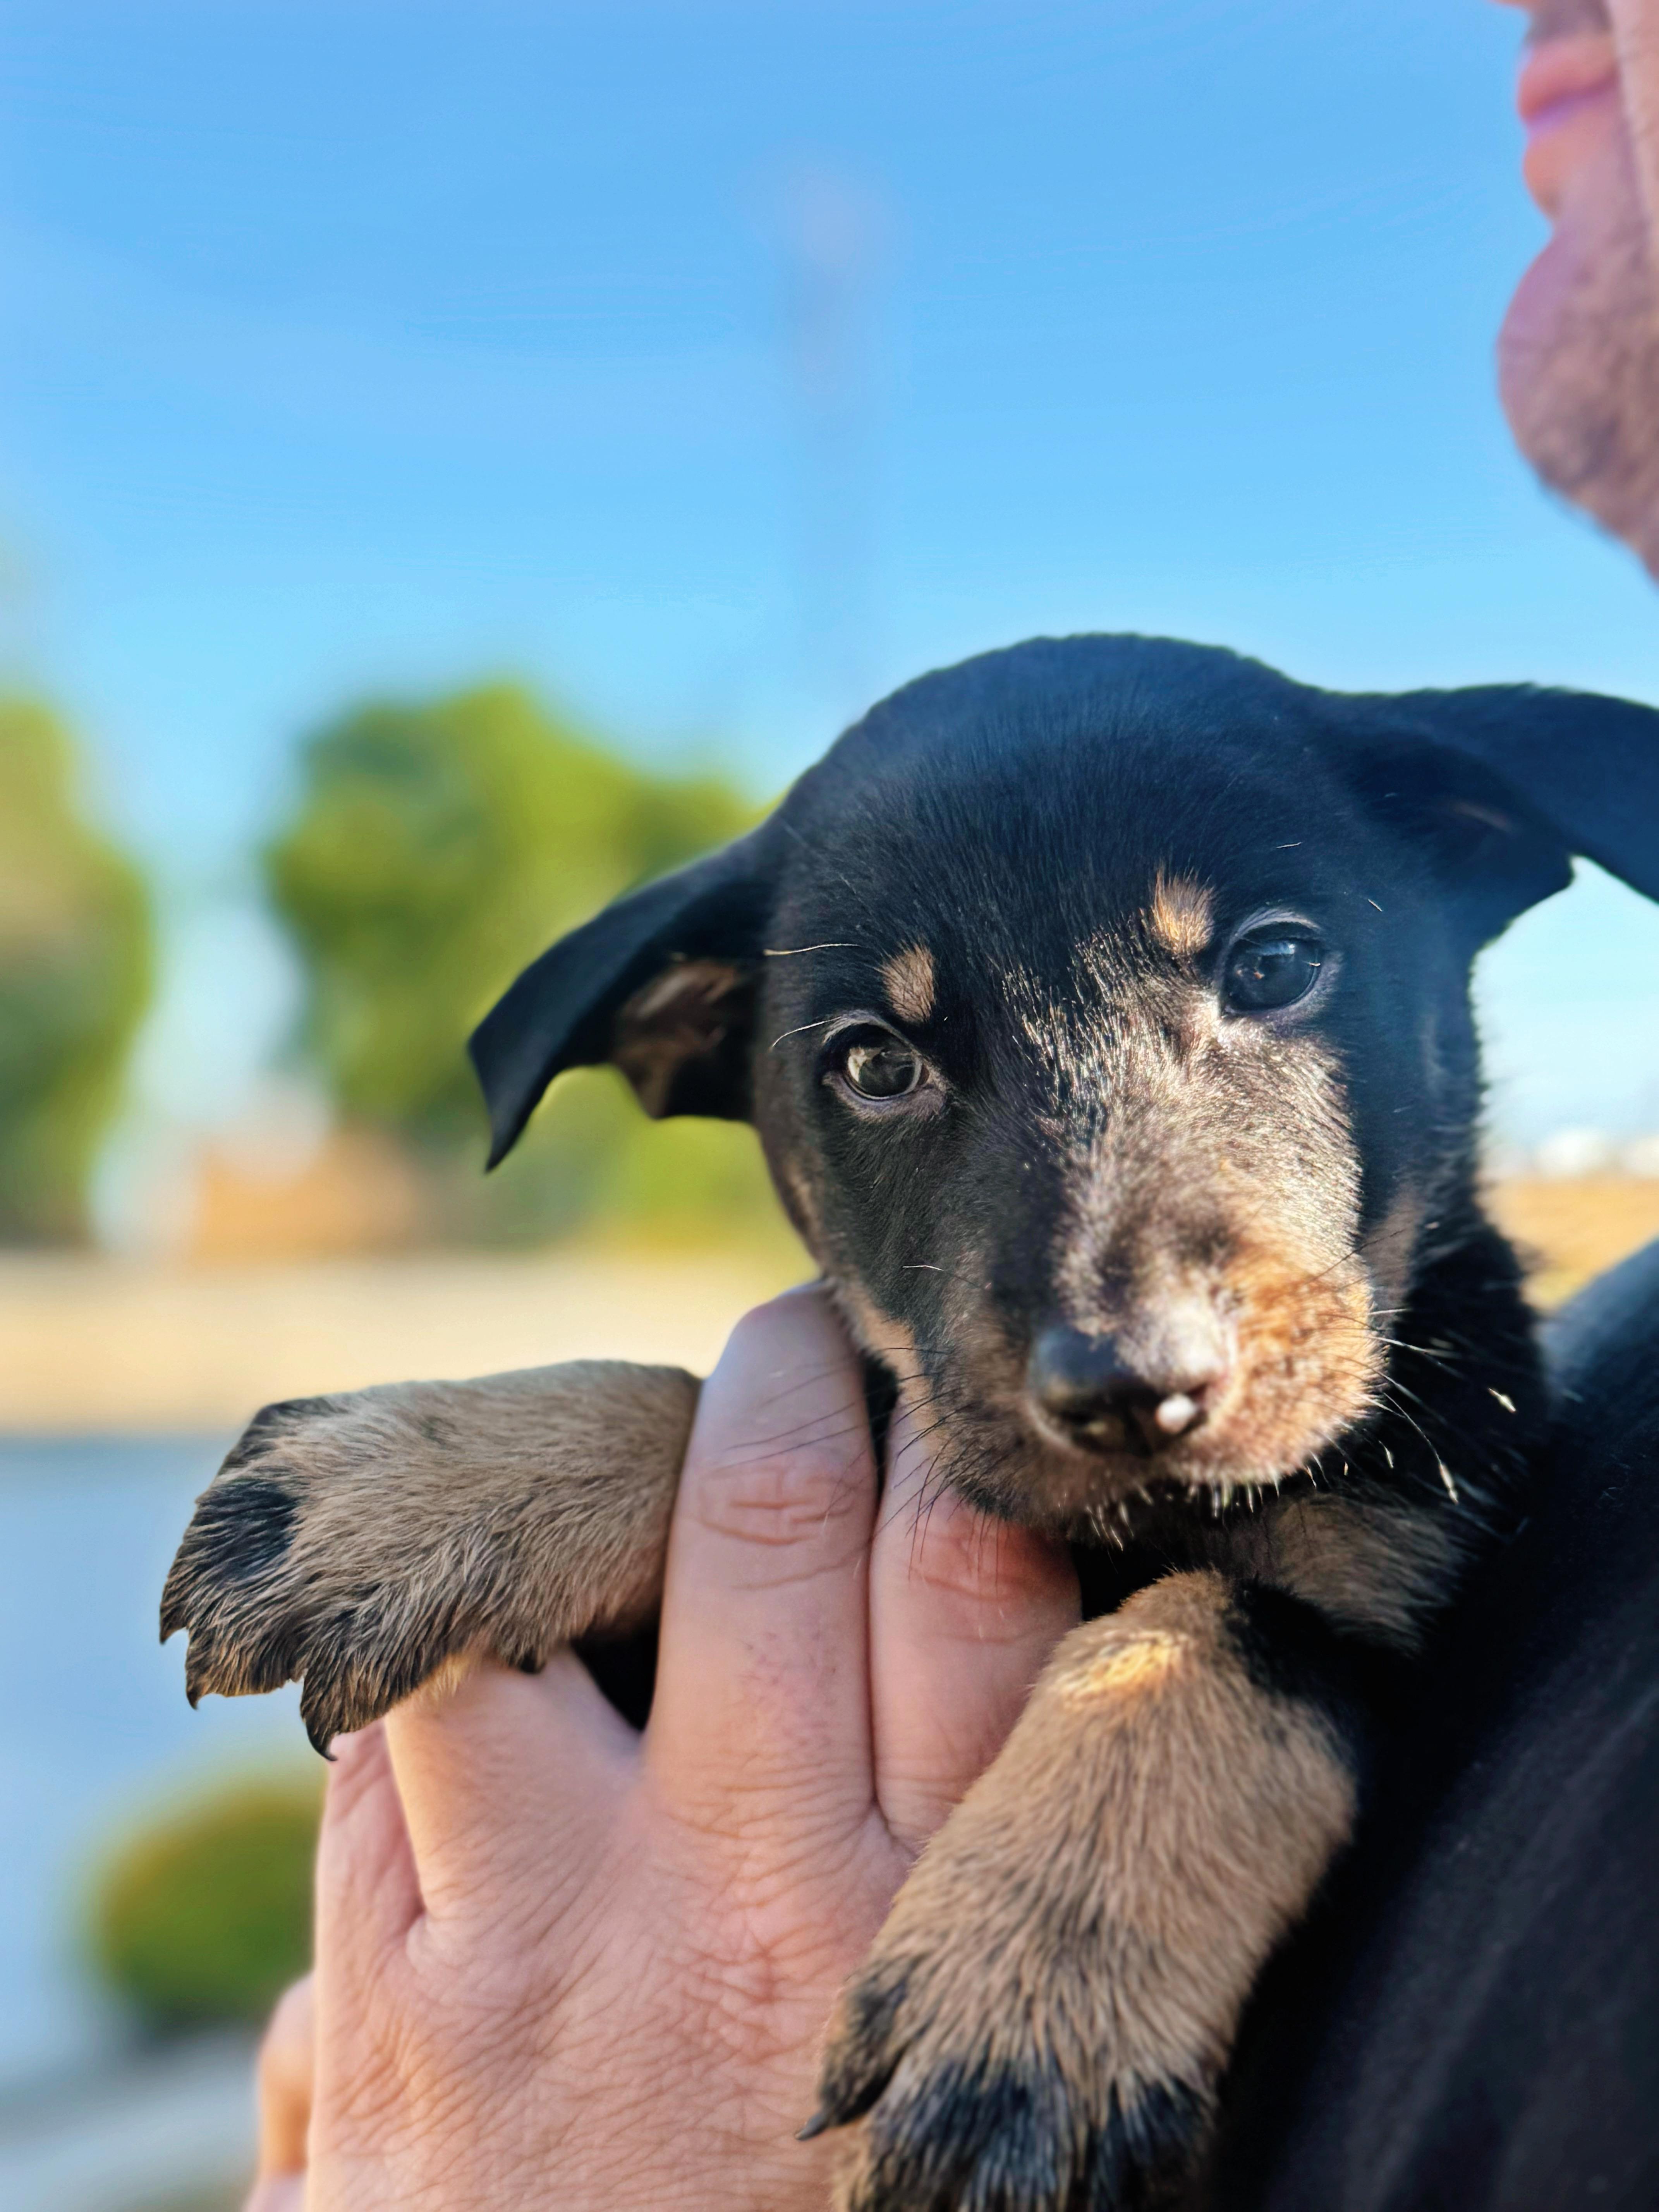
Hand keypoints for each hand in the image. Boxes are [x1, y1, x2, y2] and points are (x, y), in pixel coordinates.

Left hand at [245, 1286, 1078, 2210]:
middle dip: (782, 1380)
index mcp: (929, 1925)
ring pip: (527, 1584)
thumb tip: (1021, 1672)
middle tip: (797, 1340)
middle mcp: (744, 1894)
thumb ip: (1004, 1882)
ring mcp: (542, 1931)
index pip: (971, 1571)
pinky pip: (390, 1736)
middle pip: (760, 1513)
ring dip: (566, 1495)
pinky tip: (481, 1666)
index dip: (958, 1438)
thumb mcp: (980, 2078)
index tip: (948, 1390)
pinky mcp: (396, 1992)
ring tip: (607, 1480)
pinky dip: (432, 1667)